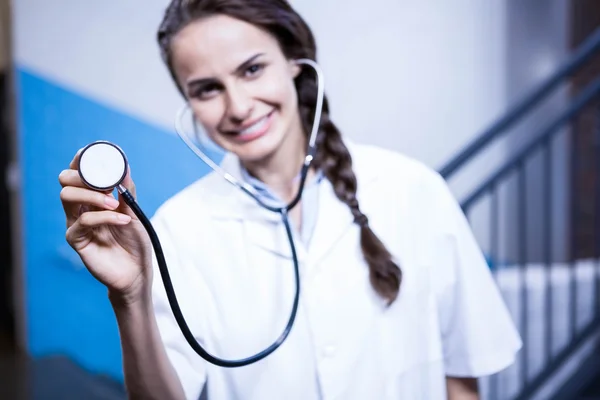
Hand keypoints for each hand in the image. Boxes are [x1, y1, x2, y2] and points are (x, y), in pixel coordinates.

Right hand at [59, 149, 152, 302]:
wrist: (136, 272)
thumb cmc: (134, 241)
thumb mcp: (134, 211)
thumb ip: (126, 190)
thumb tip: (124, 166)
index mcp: (93, 198)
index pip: (78, 173)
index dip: (81, 160)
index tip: (91, 152)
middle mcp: (81, 208)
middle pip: (65, 180)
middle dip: (82, 175)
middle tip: (105, 183)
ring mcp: (76, 223)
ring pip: (67, 196)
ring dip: (92, 195)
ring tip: (114, 204)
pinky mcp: (77, 240)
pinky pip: (82, 221)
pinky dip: (104, 216)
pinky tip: (122, 220)